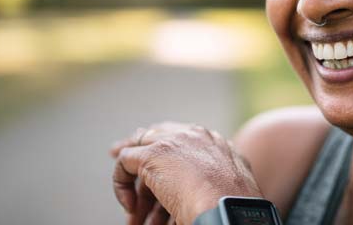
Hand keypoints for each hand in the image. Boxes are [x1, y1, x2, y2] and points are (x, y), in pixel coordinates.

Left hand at [110, 122, 261, 224]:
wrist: (227, 208)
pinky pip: (124, 162)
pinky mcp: (153, 154)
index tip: (155, 171)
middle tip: (133, 187)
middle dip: (142, 165)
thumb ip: (214, 179)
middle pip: (157, 139)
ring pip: (140, 152)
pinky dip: (122, 185)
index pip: (183, 137)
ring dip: (136, 190)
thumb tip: (192, 193)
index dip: (165, 152)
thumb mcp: (228, 186)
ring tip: (135, 219)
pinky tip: (131, 208)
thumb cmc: (231, 207)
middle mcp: (195, 135)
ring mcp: (173, 141)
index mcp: (217, 143)